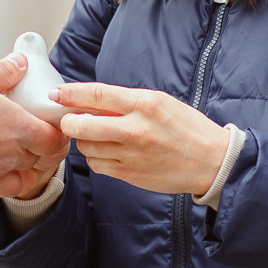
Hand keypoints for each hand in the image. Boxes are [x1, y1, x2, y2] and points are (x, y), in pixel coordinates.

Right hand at [0, 55, 70, 216]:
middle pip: (37, 161)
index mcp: (19, 131)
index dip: (59, 137)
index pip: (55, 141)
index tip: (55, 130)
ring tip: (13, 165)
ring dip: (19, 177)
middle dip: (38, 152)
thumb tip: (20, 63)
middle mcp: (9, 159)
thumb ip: (3, 71)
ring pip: (17, 186)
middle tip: (31, 140)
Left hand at [52, 82, 231, 195]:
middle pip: (80, 124)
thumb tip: (89, 101)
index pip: (96, 93)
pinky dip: (97, 158)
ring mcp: (130, 154)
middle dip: (69, 121)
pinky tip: (109, 152)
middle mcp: (135, 129)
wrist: (212, 162)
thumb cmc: (186, 128)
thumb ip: (125, 102)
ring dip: (86, 140)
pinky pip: (97, 165)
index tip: (55, 94)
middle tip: (71, 120)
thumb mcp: (160, 103)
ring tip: (100, 136)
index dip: (69, 93)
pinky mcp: (129, 174)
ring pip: (86, 146)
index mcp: (144, 104)